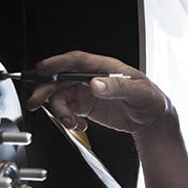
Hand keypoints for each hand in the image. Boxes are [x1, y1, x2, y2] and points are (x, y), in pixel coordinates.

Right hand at [23, 51, 173, 135]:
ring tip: (71, 123)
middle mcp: (93, 78)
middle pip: (61, 79)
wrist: (152, 120)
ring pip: (61, 97)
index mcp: (105, 68)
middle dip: (45, 90)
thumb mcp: (138, 92)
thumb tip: (96, 83)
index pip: (76, 61)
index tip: (42, 69)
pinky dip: (68, 121)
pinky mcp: (87, 106)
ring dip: (60, 112)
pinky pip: (68, 111)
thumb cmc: (150, 100)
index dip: (57, 63)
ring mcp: (88, 92)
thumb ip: (117, 88)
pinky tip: (79, 126)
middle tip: (35, 101)